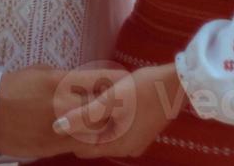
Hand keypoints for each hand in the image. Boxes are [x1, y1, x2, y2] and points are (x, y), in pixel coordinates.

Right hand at [0, 64, 130, 157]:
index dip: (119, 80)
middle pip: (106, 107)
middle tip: (129, 105)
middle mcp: (65, 104)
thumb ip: (65, 77)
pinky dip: (91, 142)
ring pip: (97, 131)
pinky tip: (95, 139)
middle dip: (119, 106)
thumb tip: (83, 80)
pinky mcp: (55, 146)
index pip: (102, 79)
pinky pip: (81, 146)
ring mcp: (61, 128)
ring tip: (117, 124)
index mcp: (62, 81)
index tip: (127, 80)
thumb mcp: (40, 73)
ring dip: (108, 128)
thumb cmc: (14, 87)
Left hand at [52, 63, 184, 158]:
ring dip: (95, 124)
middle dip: (82, 129)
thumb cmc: (142, 90)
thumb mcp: (110, 100)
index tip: (59, 118)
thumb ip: (83, 116)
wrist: (177, 84)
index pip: (82, 149)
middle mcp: (127, 149)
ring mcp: (136, 142)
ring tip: (85, 104)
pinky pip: (118, 131)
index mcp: (117, 145)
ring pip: (106, 136)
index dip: (69, 135)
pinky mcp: (143, 132)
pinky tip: (105, 104)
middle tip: (70, 109)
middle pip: (94, 143)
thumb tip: (56, 127)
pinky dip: (109, 121)